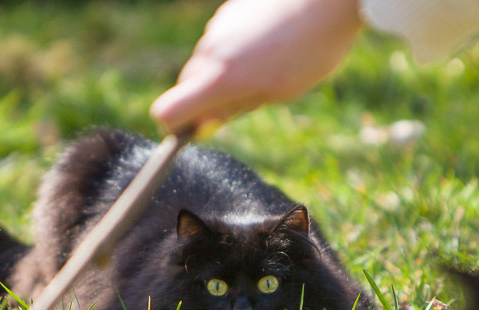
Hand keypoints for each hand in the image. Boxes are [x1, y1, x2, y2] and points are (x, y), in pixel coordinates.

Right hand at [151, 0, 362, 134]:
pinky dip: (234, 51)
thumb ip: (235, 107)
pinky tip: (270, 45)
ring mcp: (217, 26)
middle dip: (205, 99)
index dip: (176, 126)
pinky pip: (220, 40)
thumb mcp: (278, 92)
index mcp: (219, 78)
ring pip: (205, 61)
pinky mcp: (229, 10)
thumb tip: (204, 123)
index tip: (201, 129)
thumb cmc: (310, 50)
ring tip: (267, 68)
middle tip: (245, 101)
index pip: (168, 110)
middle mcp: (210, 50)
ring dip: (223, 73)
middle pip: (186, 85)